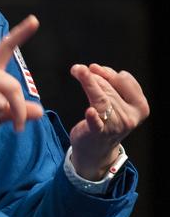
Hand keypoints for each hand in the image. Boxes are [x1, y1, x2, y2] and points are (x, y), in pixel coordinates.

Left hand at [68, 63, 149, 178]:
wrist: (95, 148)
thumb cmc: (105, 119)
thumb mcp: (114, 101)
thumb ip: (109, 83)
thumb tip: (93, 68)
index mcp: (140, 107)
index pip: (125, 82)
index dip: (108, 72)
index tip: (94, 69)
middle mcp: (130, 117)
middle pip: (110, 88)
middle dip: (94, 77)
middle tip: (79, 70)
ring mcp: (115, 126)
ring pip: (101, 98)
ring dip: (88, 82)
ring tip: (77, 70)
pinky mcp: (98, 133)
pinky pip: (96, 123)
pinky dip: (93, 117)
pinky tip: (90, 112)